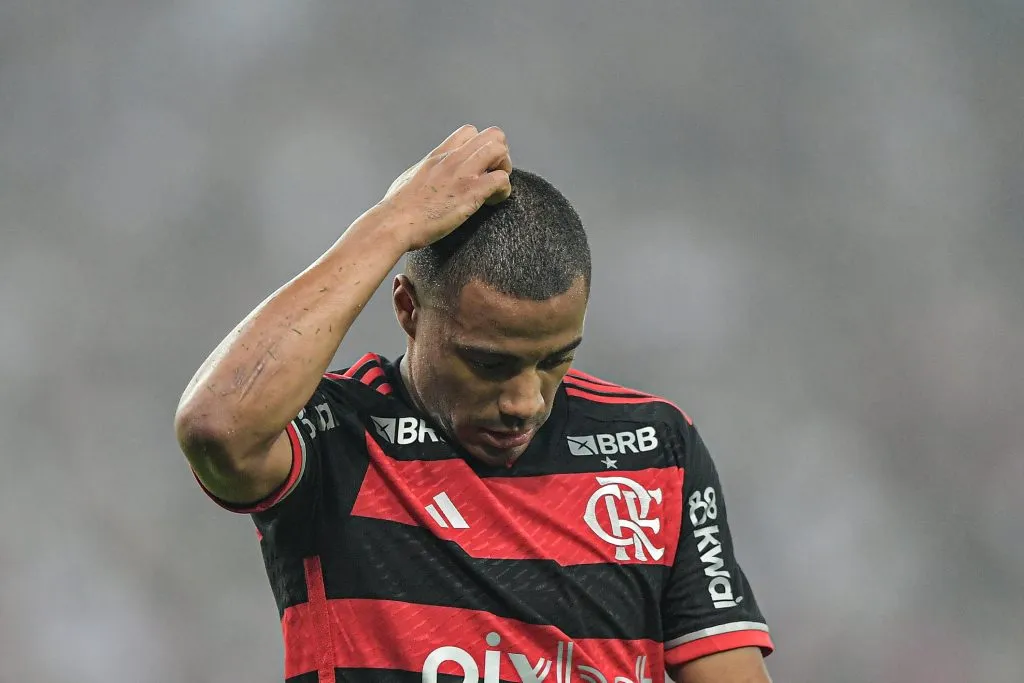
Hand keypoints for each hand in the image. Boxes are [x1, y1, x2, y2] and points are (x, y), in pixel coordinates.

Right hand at [378, 125, 512, 250]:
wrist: (395, 222)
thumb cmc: (398, 207)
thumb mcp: (412, 176)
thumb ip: (427, 171)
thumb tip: (430, 175)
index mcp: (439, 155)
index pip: (470, 132)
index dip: (480, 147)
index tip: (477, 166)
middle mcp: (453, 159)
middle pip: (492, 135)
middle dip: (499, 155)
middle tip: (491, 176)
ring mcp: (463, 173)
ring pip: (500, 150)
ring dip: (504, 169)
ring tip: (494, 187)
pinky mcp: (471, 192)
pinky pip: (502, 180)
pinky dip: (503, 191)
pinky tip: (492, 202)